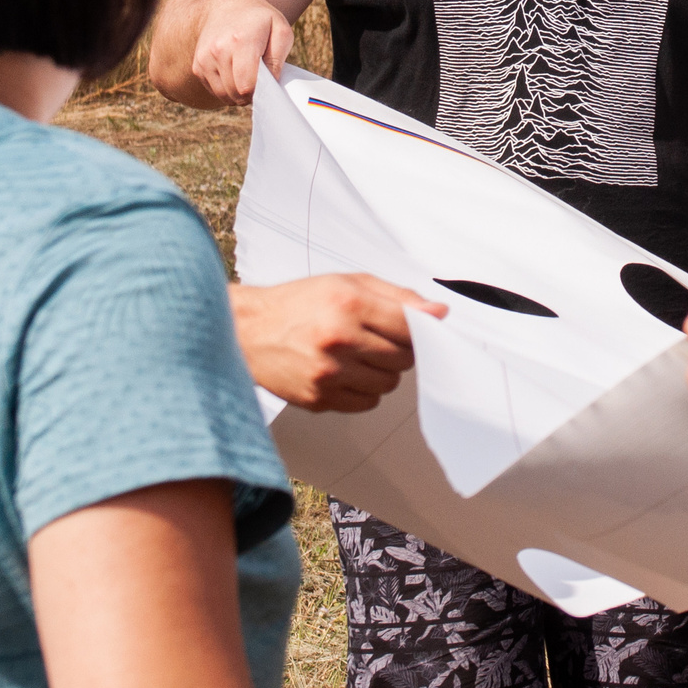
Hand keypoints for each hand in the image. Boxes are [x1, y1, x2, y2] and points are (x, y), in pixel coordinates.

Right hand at [188, 0, 297, 107]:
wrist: (228, 6)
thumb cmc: (260, 20)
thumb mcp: (281, 31)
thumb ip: (279, 59)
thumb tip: (271, 84)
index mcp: (242, 41)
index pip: (247, 85)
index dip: (260, 92)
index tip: (267, 84)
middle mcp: (218, 50)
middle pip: (235, 93)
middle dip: (250, 94)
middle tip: (260, 82)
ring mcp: (205, 58)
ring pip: (223, 95)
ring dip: (237, 94)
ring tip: (248, 78)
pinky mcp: (198, 65)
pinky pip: (214, 90)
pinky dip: (226, 89)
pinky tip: (235, 74)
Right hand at [232, 275, 446, 412]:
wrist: (248, 330)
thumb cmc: (299, 303)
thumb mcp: (347, 283)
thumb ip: (397, 297)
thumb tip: (439, 312)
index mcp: (349, 304)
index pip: (410, 327)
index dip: (419, 329)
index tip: (416, 329)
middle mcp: (339, 340)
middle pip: (403, 359)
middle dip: (397, 350)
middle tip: (376, 339)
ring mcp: (328, 374)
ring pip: (388, 385)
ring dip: (381, 372)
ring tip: (357, 355)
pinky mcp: (318, 399)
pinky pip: (366, 403)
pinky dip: (363, 390)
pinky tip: (344, 372)